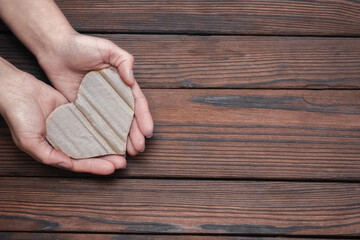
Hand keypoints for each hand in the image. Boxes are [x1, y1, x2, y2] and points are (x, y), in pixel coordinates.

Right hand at [0, 58, 125, 174]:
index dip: (95, 167)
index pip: (78, 163)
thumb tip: (68, 165)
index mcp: (54, 151)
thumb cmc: (18, 115)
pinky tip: (114, 130)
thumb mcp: (29, 141)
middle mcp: (65, 141)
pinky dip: (101, 128)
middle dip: (106, 159)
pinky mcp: (75, 113)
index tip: (112, 169)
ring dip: (107, 145)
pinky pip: (90, 122)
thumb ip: (48, 155)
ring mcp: (71, 127)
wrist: (18, 89)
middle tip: (123, 162)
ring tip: (123, 148)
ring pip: (92, 139)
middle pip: (89, 153)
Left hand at [37, 33, 153, 156]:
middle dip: (135, 135)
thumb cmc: (82, 46)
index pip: (136, 103)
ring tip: (128, 153)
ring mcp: (99, 105)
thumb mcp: (107, 48)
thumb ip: (124, 61)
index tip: (148, 132)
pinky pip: (95, 125)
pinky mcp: (84, 109)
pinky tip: (107, 148)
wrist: (56, 50)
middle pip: (127, 119)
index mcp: (122, 83)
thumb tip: (131, 80)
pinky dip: (102, 137)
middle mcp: (113, 96)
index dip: (144, 118)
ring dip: (122, 140)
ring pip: (114, 125)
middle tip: (139, 149)